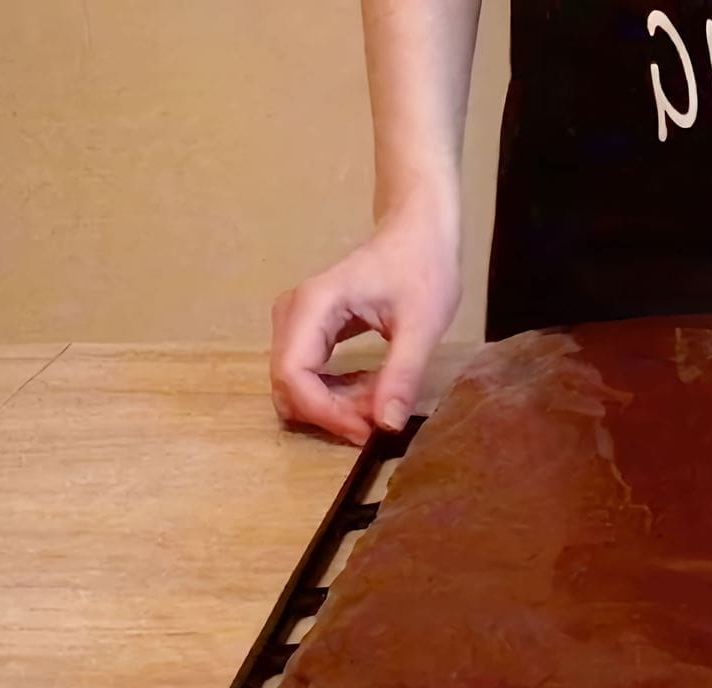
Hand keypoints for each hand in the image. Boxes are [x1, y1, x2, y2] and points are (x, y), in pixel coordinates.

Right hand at [269, 203, 460, 443]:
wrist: (417, 233)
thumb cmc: (422, 267)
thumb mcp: (423, 324)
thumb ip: (403, 374)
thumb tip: (386, 425)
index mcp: (314, 305)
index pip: (294, 375)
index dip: (325, 413)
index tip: (367, 431)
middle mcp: (292, 313)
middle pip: (288, 385)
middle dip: (331, 413)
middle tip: (379, 419)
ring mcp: (295, 323)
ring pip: (295, 385)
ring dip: (334, 406)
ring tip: (380, 403)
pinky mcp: (307, 332)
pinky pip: (307, 376)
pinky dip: (336, 394)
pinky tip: (372, 391)